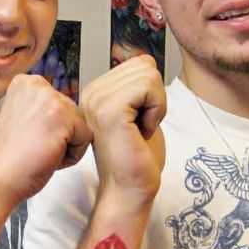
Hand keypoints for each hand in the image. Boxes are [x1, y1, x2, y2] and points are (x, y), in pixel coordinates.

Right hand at [0, 74, 91, 202]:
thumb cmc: (10, 158)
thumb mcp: (23, 118)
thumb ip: (43, 108)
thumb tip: (69, 112)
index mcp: (26, 82)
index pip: (60, 104)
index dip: (49, 129)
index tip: (27, 137)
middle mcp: (38, 84)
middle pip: (72, 113)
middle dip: (59, 136)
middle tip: (33, 147)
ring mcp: (51, 98)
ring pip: (80, 125)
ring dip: (65, 145)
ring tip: (39, 151)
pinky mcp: (63, 116)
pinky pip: (86, 138)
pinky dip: (72, 155)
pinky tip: (48, 156)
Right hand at [80, 55, 165, 206]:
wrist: (130, 189)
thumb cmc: (138, 158)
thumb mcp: (140, 110)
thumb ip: (139, 85)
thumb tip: (146, 59)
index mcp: (96, 91)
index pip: (138, 63)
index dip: (151, 92)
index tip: (139, 121)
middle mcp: (91, 92)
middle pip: (144, 65)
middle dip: (155, 96)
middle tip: (141, 125)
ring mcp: (96, 99)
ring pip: (148, 74)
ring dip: (157, 104)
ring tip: (140, 129)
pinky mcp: (109, 109)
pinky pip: (148, 87)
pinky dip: (157, 109)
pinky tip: (143, 130)